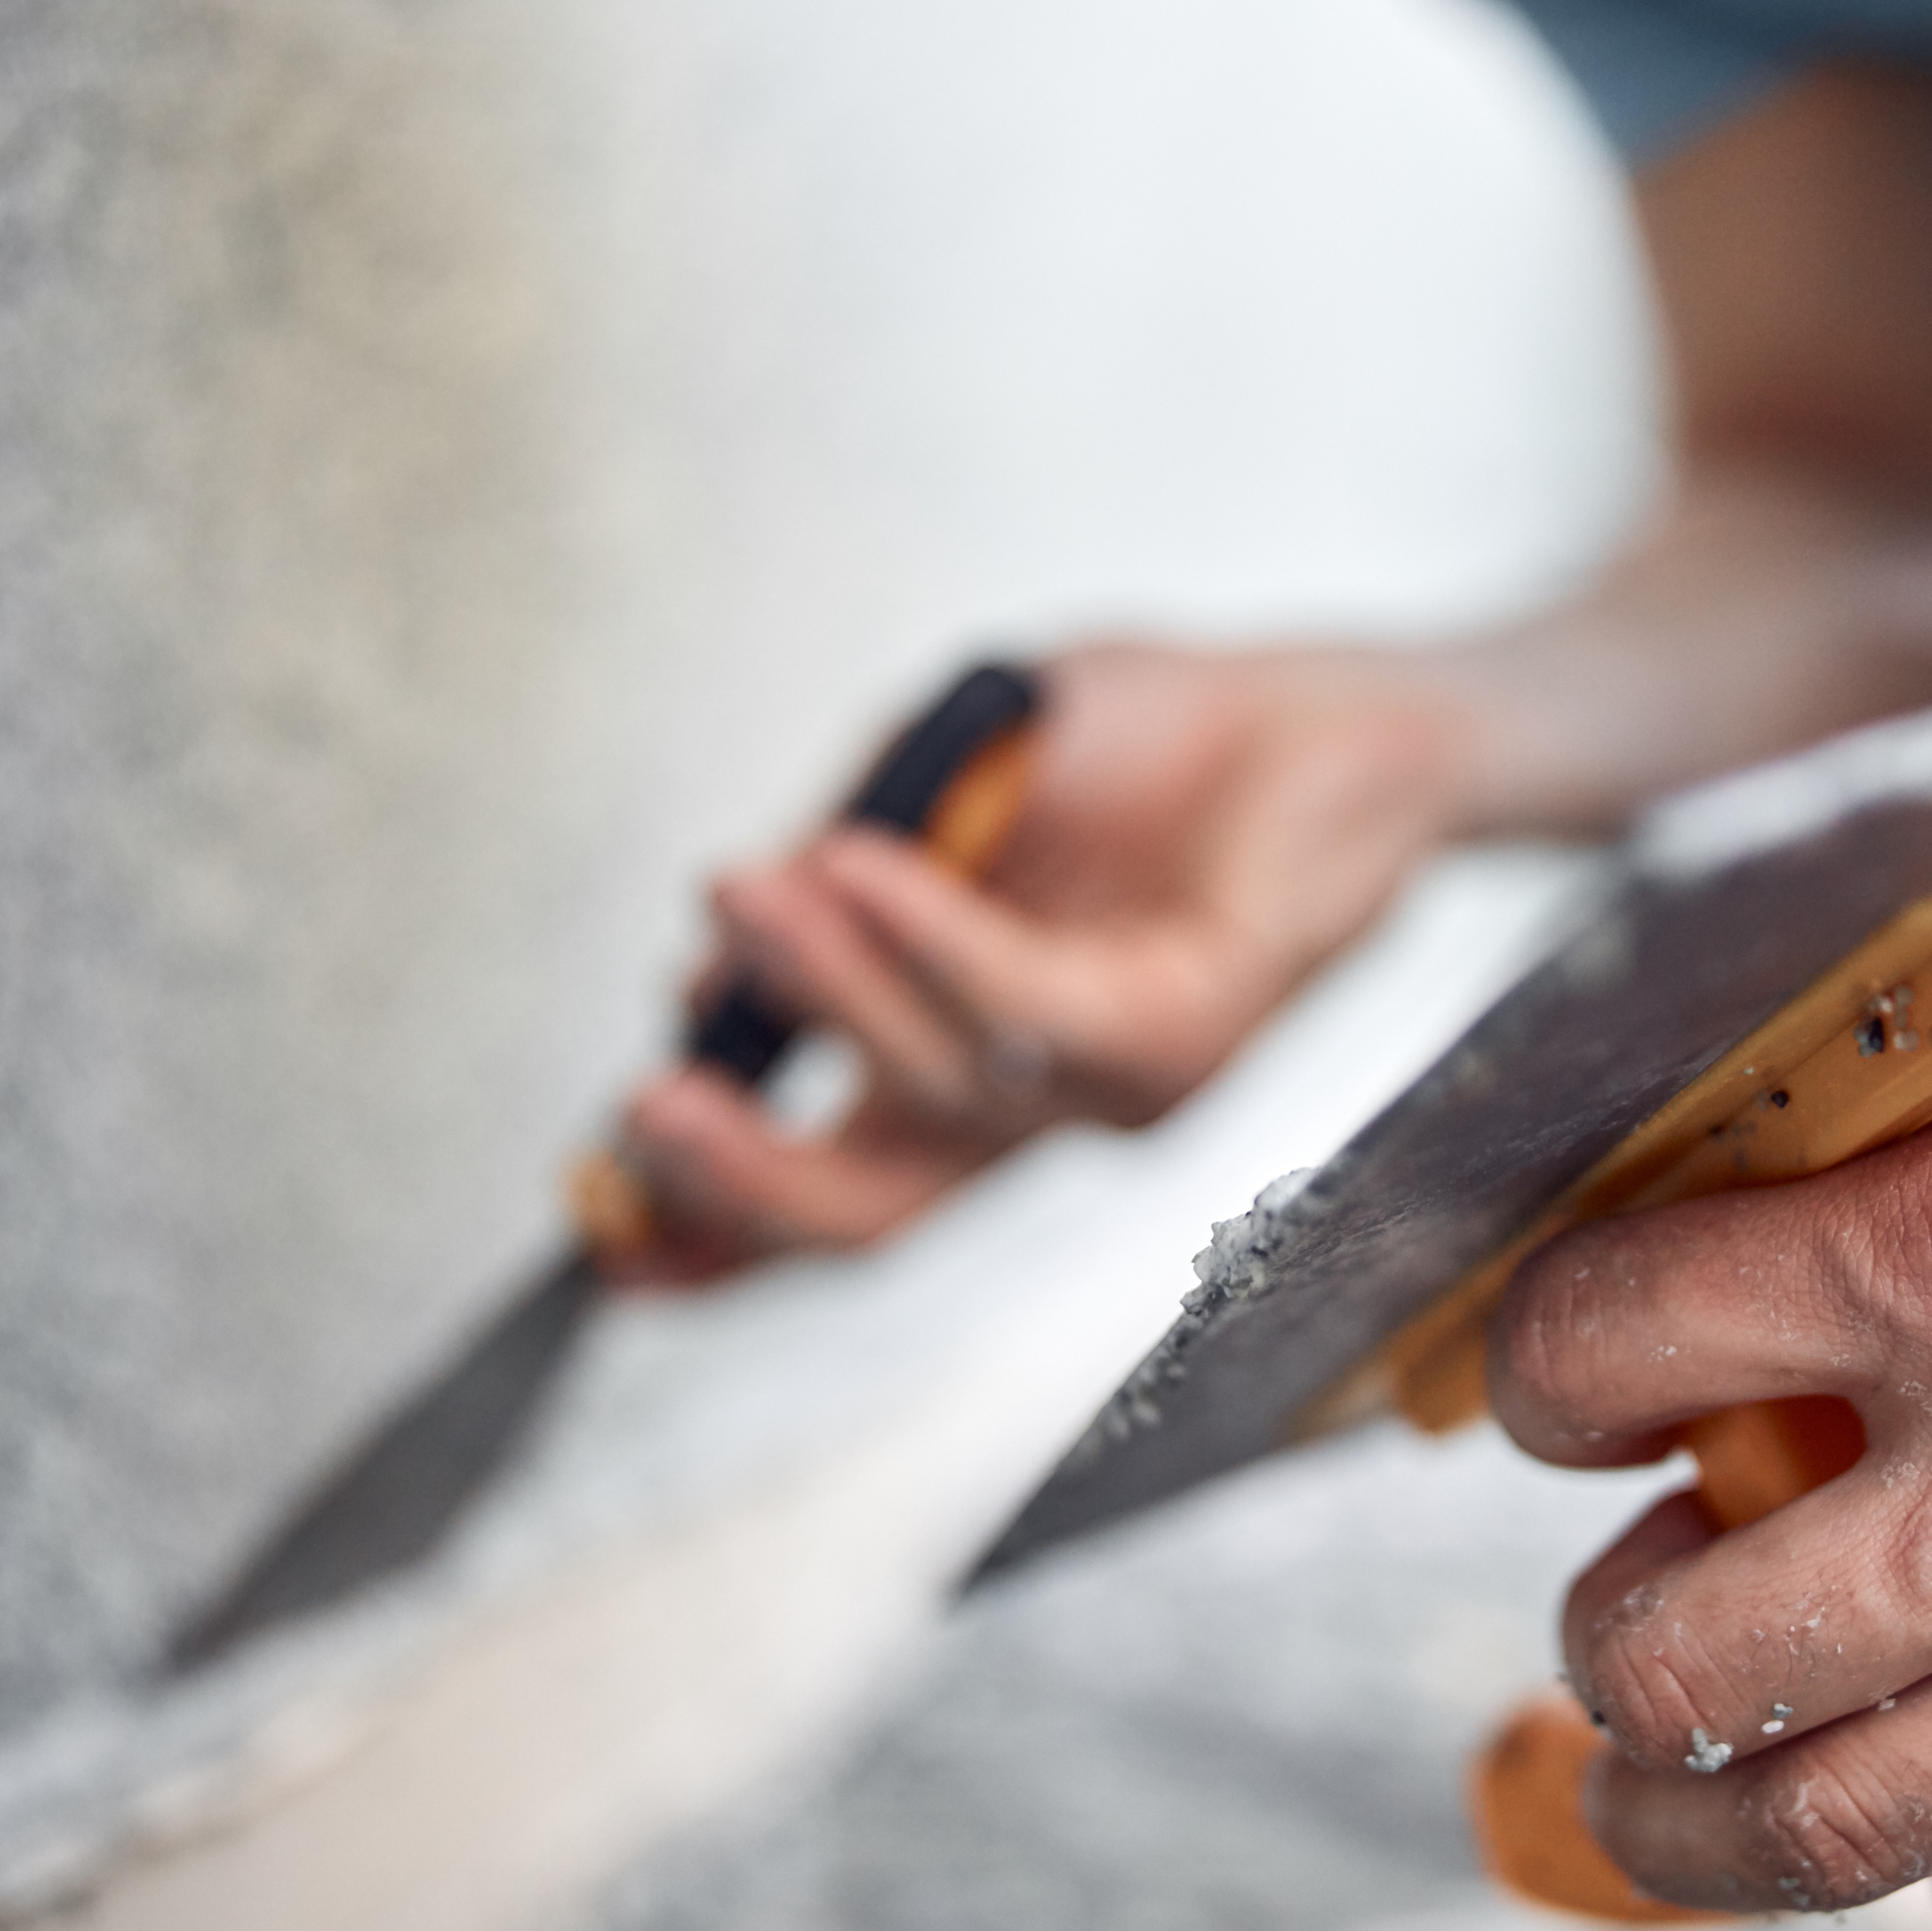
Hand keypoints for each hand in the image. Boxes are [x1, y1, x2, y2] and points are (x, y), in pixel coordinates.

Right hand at [606, 643, 1463, 1283]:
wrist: (1336, 705)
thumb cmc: (1154, 741)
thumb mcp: (945, 776)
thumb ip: (838, 866)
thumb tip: (709, 962)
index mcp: (966, 1064)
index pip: (829, 1187)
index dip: (710, 1226)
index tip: (595, 1217)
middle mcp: (1040, 1104)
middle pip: (872, 1210)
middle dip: (745, 1177)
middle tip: (645, 1102)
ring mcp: (1120, 1086)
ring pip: (940, 1087)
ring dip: (829, 985)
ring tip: (750, 889)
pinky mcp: (1191, 1028)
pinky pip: (1035, 1008)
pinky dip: (935, 941)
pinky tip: (863, 870)